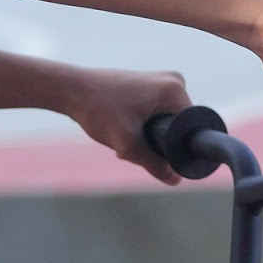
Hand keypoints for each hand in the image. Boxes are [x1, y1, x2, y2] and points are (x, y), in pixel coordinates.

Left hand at [61, 67, 191, 184]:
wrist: (71, 89)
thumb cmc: (98, 110)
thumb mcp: (127, 143)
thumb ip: (153, 164)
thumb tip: (175, 180)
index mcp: (175, 89)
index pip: (190, 129)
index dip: (176, 149)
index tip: (153, 156)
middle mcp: (174, 81)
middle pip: (178, 127)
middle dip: (157, 143)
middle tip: (131, 146)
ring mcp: (162, 82)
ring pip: (166, 123)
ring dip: (147, 137)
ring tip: (122, 137)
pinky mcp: (150, 85)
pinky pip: (157, 115)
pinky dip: (141, 127)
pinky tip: (121, 128)